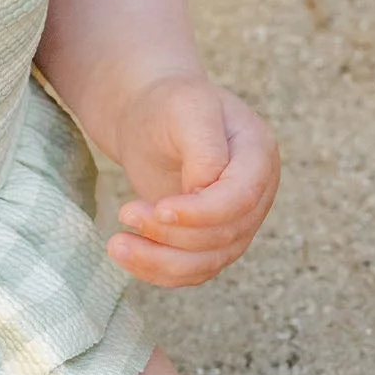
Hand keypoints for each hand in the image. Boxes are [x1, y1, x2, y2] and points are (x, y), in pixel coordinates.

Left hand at [103, 74, 278, 287]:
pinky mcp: (211, 241)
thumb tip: (204, 191)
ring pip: (208, 261)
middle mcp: (256, 194)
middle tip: (126, 212)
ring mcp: (237, 221)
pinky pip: (192, 270)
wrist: (152, 117)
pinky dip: (158, 270)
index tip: (159, 209)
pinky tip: (127, 255)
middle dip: (172, 233)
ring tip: (116, 244)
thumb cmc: (168, 104)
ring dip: (160, 260)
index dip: (202, 213)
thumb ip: (204, 148)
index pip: (240, 198)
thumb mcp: (186, 108)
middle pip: (225, 235)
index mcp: (259, 155)